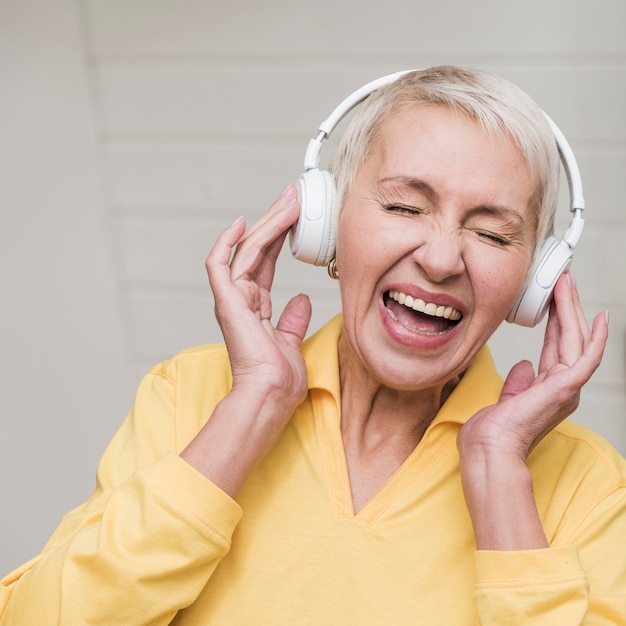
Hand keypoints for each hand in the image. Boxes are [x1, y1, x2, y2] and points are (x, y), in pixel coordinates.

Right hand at [181, 185, 311, 495]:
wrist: (271, 394)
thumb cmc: (280, 376)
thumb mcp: (291, 340)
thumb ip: (293, 318)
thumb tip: (302, 298)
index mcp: (255, 307)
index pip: (266, 262)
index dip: (280, 237)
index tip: (296, 215)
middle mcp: (241, 299)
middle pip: (257, 250)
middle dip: (275, 221)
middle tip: (292, 196)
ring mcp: (232, 299)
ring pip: (246, 250)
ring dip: (268, 223)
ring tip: (288, 201)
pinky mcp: (226, 301)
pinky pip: (220, 264)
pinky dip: (227, 242)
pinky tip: (242, 222)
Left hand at [458, 271, 607, 460]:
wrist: (489, 449)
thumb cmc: (491, 434)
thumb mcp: (506, 401)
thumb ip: (518, 384)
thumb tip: (524, 366)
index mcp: (548, 390)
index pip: (557, 347)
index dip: (557, 321)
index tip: (553, 300)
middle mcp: (563, 388)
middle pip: (570, 338)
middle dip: (567, 307)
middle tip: (563, 281)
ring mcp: (567, 388)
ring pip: (576, 339)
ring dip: (572, 309)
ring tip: (567, 284)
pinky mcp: (566, 386)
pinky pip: (587, 357)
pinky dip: (596, 337)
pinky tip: (600, 317)